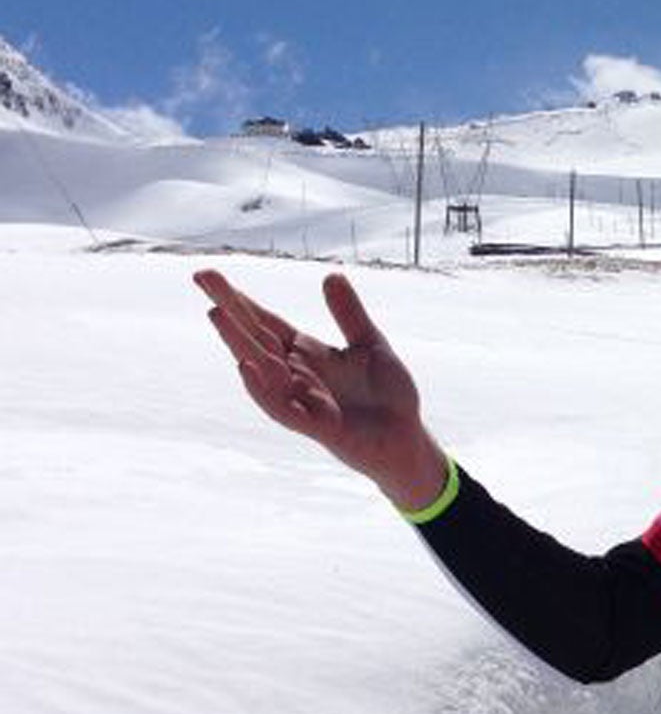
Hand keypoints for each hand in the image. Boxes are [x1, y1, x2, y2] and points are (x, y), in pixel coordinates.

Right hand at [194, 269, 448, 508]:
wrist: (407, 438)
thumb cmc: (387, 395)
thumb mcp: (371, 345)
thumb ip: (349, 314)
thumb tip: (331, 274)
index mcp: (305, 354)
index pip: (265, 322)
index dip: (238, 300)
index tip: (208, 275)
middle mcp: (295, 374)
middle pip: (255, 339)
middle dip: (229, 310)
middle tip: (201, 277)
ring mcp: (301, 400)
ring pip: (261, 369)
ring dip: (237, 343)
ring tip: (215, 314)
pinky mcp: (316, 425)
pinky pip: (281, 408)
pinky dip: (263, 389)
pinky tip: (246, 367)